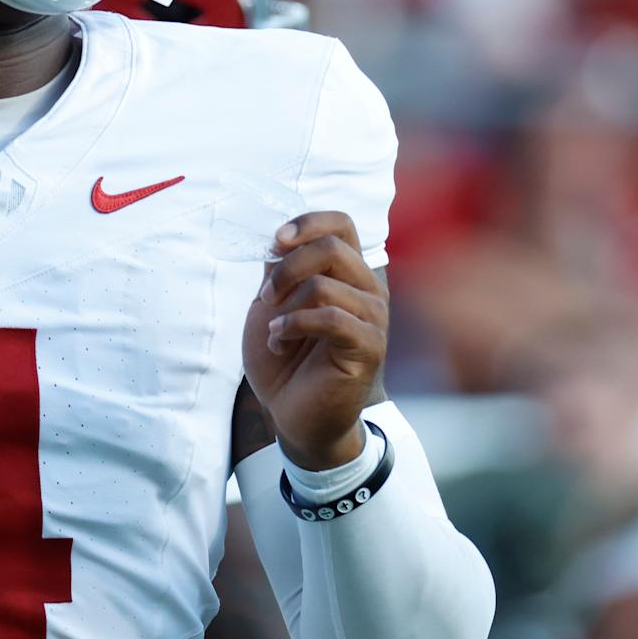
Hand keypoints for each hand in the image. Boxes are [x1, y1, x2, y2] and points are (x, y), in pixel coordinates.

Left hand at [241, 211, 387, 470]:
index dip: (308, 223)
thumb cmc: (284, 360)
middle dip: (287, 267)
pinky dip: (294, 325)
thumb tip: (279, 239)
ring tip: (274, 332)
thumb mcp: (271, 305)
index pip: (341, 224)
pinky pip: (331, 318)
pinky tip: (279, 341)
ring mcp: (372, 318)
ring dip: (286, 306)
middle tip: (265, 296)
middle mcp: (367, 289)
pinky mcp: (368, 347)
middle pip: (332, 246)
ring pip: (326, 284)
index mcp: (347, 273)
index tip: (277, 241)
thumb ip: (278, 269)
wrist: (292, 415)